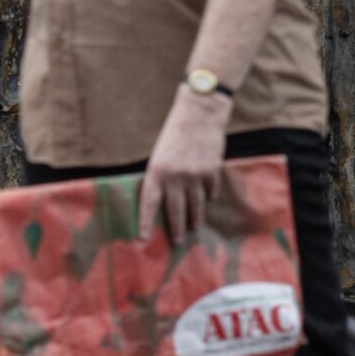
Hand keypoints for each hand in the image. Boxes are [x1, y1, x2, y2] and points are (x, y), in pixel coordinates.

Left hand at [141, 87, 229, 243]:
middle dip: (176, 228)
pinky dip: (207, 197)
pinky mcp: (212, 172)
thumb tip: (162, 199)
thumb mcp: (160, 154)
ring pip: (195, 205)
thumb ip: (160, 176)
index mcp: (157, 171)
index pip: (149, 203)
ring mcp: (196, 176)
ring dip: (194, 218)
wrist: (201, 113)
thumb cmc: (175, 132)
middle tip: (177, 242)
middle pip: (175, 210)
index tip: (142, 239)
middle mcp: (176, 177)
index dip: (145, 222)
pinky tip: (206, 200)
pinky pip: (209, 192)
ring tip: (194, 228)